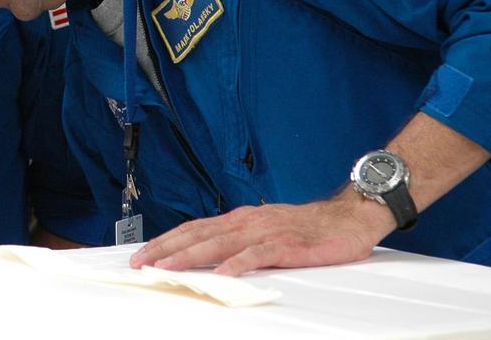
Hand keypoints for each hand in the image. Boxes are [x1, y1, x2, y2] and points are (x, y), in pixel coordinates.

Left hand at [128, 193, 392, 275]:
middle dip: (166, 248)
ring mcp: (265, 232)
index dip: (166, 240)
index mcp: (239, 219)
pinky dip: (236, 264)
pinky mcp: (286, 244)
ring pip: (218, 244)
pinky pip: (256, 255)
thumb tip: (211, 256)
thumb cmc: (308, 228)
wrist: (349, 216)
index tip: (142, 252)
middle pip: (197, 234)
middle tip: (140, 261)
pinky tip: (221, 274)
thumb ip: (240, 241)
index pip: (194, 228)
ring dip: (189, 256)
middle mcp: (246, 222)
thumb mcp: (266, 230)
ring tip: (166, 268)